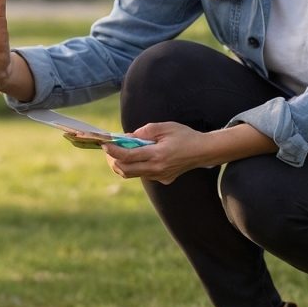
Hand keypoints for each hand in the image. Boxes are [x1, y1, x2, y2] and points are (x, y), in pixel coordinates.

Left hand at [102, 120, 277, 183]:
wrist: (203, 151)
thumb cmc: (185, 136)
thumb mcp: (164, 127)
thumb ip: (144, 131)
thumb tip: (126, 137)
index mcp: (157, 155)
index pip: (128, 156)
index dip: (113, 150)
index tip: (104, 143)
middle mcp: (156, 169)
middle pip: (125, 170)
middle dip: (113, 160)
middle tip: (108, 149)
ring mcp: (159, 176)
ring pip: (132, 174)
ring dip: (123, 164)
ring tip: (121, 151)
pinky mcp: (162, 179)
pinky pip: (143, 174)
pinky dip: (136, 166)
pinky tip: (140, 155)